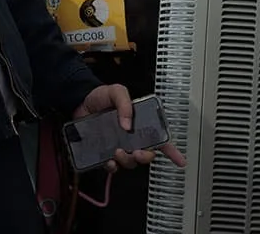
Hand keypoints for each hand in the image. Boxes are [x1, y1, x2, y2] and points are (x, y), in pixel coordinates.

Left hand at [72, 84, 186, 172]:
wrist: (78, 100)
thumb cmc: (100, 96)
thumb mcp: (116, 92)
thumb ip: (125, 104)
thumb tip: (127, 124)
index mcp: (139, 123)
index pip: (159, 138)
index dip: (171, 151)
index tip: (181, 161)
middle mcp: (131, 137)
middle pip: (146, 154)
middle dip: (145, 157)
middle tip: (137, 152)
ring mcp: (118, 145)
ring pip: (130, 162)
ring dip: (127, 160)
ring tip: (117, 151)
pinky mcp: (104, 152)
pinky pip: (111, 166)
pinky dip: (111, 167)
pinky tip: (108, 160)